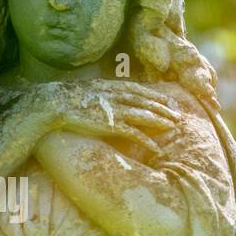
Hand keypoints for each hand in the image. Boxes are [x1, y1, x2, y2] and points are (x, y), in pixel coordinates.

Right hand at [51, 79, 183, 154]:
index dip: (157, 96)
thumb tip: (107, 94)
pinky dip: (147, 141)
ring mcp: (116, 111)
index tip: (169, 101)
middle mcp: (118, 97)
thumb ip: (102, 91)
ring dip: (161, 121)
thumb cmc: (68, 97)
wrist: (56, 103)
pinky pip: (134, 134)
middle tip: (178, 115)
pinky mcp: (111, 125)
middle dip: (164, 109)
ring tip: (173, 127)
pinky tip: (156, 148)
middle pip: (147, 102)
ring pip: (145, 116)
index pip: (141, 91)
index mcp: (112, 87)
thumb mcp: (89, 88)